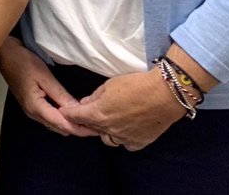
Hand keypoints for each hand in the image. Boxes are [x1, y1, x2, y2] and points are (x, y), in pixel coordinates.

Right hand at [0, 37, 96, 137]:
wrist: (5, 54)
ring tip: (87, 118)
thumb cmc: (22, 61)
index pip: (62, 124)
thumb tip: (77, 109)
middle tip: (95, 123)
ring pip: (55, 125)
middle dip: (77, 128)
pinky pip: (50, 118)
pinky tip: (71, 112)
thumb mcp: (44, 75)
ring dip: (70, 124)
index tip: (96, 129)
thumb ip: (60, 94)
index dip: (80, 128)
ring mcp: (31, 110)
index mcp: (35, 107)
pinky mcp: (32, 105)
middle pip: (59, 128)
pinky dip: (62, 118)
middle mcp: (33, 113)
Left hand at [59, 69, 185, 150]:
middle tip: (90, 113)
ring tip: (110, 120)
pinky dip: (123, 138)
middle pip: (91, 128)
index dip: (68, 113)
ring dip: (105, 130)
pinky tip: (126, 128)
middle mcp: (109, 129)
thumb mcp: (110, 85)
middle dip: (88, 121)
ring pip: (108, 139)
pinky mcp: (139, 142)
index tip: (63, 112)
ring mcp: (124, 138)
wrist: (164, 94)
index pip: (76, 117)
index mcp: (98, 114)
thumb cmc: (136, 85)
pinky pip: (125, 144)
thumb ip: (95, 96)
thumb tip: (85, 103)